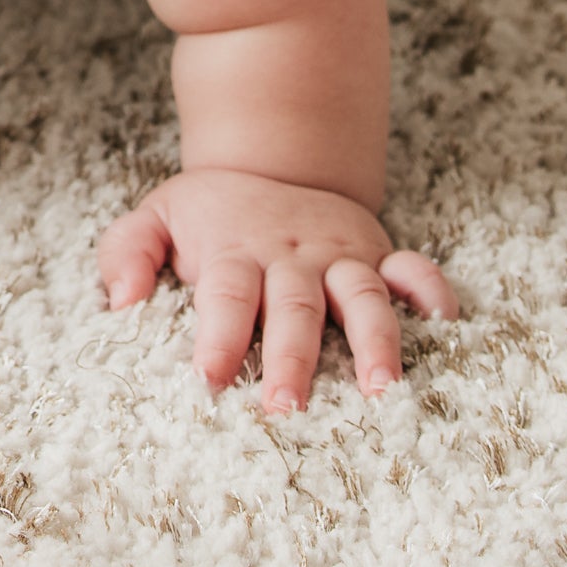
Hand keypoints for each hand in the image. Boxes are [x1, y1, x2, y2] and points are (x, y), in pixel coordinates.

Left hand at [100, 168, 460, 410]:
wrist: (268, 156)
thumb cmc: (208, 211)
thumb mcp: (156, 217)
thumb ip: (127, 254)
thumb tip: (120, 302)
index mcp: (234, 252)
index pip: (225, 295)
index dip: (217, 335)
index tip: (209, 378)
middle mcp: (290, 256)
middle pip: (293, 307)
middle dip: (292, 358)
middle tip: (286, 409)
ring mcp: (338, 254)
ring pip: (359, 295)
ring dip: (373, 340)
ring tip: (381, 389)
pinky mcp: (376, 251)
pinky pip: (411, 268)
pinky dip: (430, 291)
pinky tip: (446, 322)